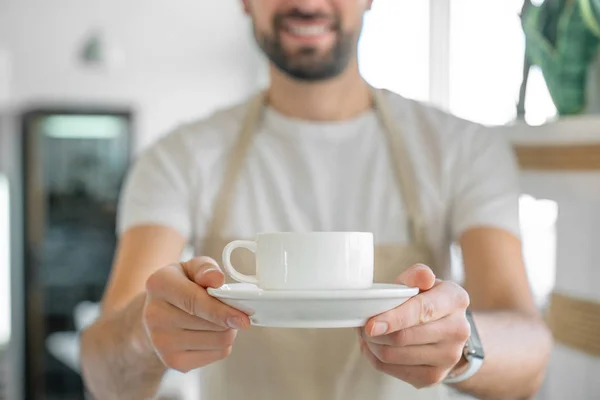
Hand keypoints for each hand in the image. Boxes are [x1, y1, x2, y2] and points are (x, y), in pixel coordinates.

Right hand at [143, 257, 249, 372]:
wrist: (158, 312)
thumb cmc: (182, 285)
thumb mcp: (192, 268)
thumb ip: (206, 268)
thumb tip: (217, 279)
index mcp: (159, 285)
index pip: (195, 301)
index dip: (221, 311)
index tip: (243, 319)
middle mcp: (154, 315)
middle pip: (211, 324)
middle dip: (228, 317)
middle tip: (227, 308)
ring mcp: (162, 342)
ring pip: (218, 341)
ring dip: (227, 330)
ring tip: (216, 320)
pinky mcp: (173, 361)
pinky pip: (217, 354)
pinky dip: (221, 344)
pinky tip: (208, 333)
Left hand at [358, 264, 470, 387]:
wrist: (446, 328)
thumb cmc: (426, 300)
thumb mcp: (421, 282)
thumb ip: (417, 275)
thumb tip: (424, 276)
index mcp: (455, 299)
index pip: (422, 311)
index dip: (394, 319)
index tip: (370, 325)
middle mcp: (458, 330)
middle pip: (404, 337)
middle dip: (375, 333)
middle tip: (362, 324)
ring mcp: (449, 357)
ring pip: (395, 356)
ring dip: (373, 346)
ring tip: (368, 334)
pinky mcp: (435, 376)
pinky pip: (394, 371)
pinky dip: (377, 359)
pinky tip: (376, 347)